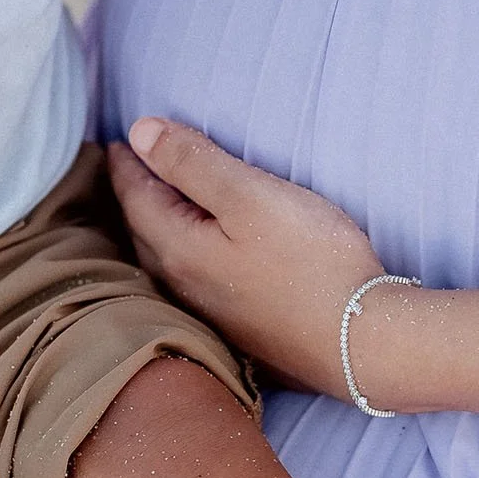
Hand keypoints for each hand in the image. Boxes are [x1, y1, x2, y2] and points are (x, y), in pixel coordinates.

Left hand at [108, 117, 384, 395]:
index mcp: (178, 248)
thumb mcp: (251, 196)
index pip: (134, 196)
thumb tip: (138, 133)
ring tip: (156, 205)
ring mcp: (209, 313)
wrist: (362, 344)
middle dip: (134, 196)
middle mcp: (183, 286)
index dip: (125, 163)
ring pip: (165, 260)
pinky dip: (184, 255)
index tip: (115, 140)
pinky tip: (199, 256)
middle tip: (129, 168)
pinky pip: (192, 282)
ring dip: (155, 228)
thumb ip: (193, 163)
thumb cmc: (313, 263)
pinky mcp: (238, 330)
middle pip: (143, 230)